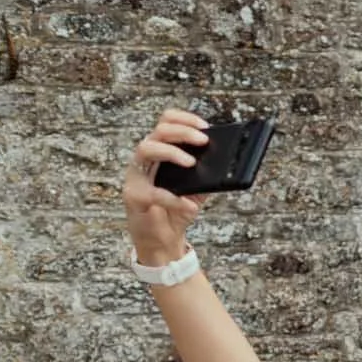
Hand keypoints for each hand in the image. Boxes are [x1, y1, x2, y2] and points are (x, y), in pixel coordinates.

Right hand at [124, 110, 209, 263]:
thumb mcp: (197, 190)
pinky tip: (191, 205)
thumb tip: (228, 163)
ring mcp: (136, 176)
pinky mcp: (133, 196)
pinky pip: (153, 193)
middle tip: (203, 140)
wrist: (161, 241)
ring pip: (146, 149)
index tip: (205, 126)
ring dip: (171, 152)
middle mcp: (145, 159)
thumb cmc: (176, 211)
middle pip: (158, 131)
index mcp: (160, 153)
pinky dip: (174, 198)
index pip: (165, 123)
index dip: (184, 119)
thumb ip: (207, 175)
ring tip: (191, 163)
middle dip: (182, 132)